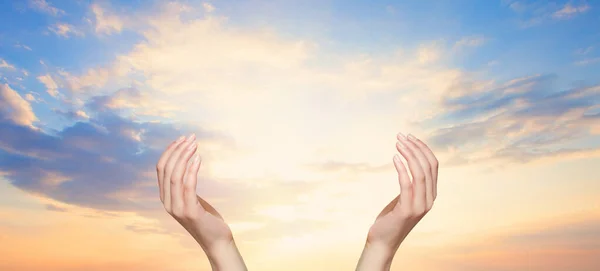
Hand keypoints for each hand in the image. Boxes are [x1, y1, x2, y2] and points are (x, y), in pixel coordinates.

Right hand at [156, 134, 246, 270]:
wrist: (217, 240)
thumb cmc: (207, 218)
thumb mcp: (192, 199)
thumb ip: (185, 185)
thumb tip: (187, 162)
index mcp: (165, 197)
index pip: (161, 168)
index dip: (170, 151)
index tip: (182, 138)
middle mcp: (167, 202)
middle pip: (166, 169)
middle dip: (178, 150)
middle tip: (191, 138)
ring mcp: (177, 208)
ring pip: (175, 175)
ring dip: (185, 156)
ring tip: (195, 144)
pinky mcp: (190, 212)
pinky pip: (188, 186)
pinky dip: (192, 169)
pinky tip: (198, 158)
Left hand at [356, 133, 438, 270]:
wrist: (383, 240)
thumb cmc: (391, 217)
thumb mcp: (405, 197)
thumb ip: (411, 184)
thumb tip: (409, 163)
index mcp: (431, 194)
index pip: (433, 165)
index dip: (423, 148)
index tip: (409, 137)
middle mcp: (429, 199)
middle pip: (428, 166)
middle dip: (415, 148)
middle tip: (401, 136)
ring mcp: (420, 206)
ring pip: (420, 173)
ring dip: (409, 155)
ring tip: (397, 143)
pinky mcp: (407, 210)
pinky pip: (407, 185)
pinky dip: (402, 169)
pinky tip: (394, 158)